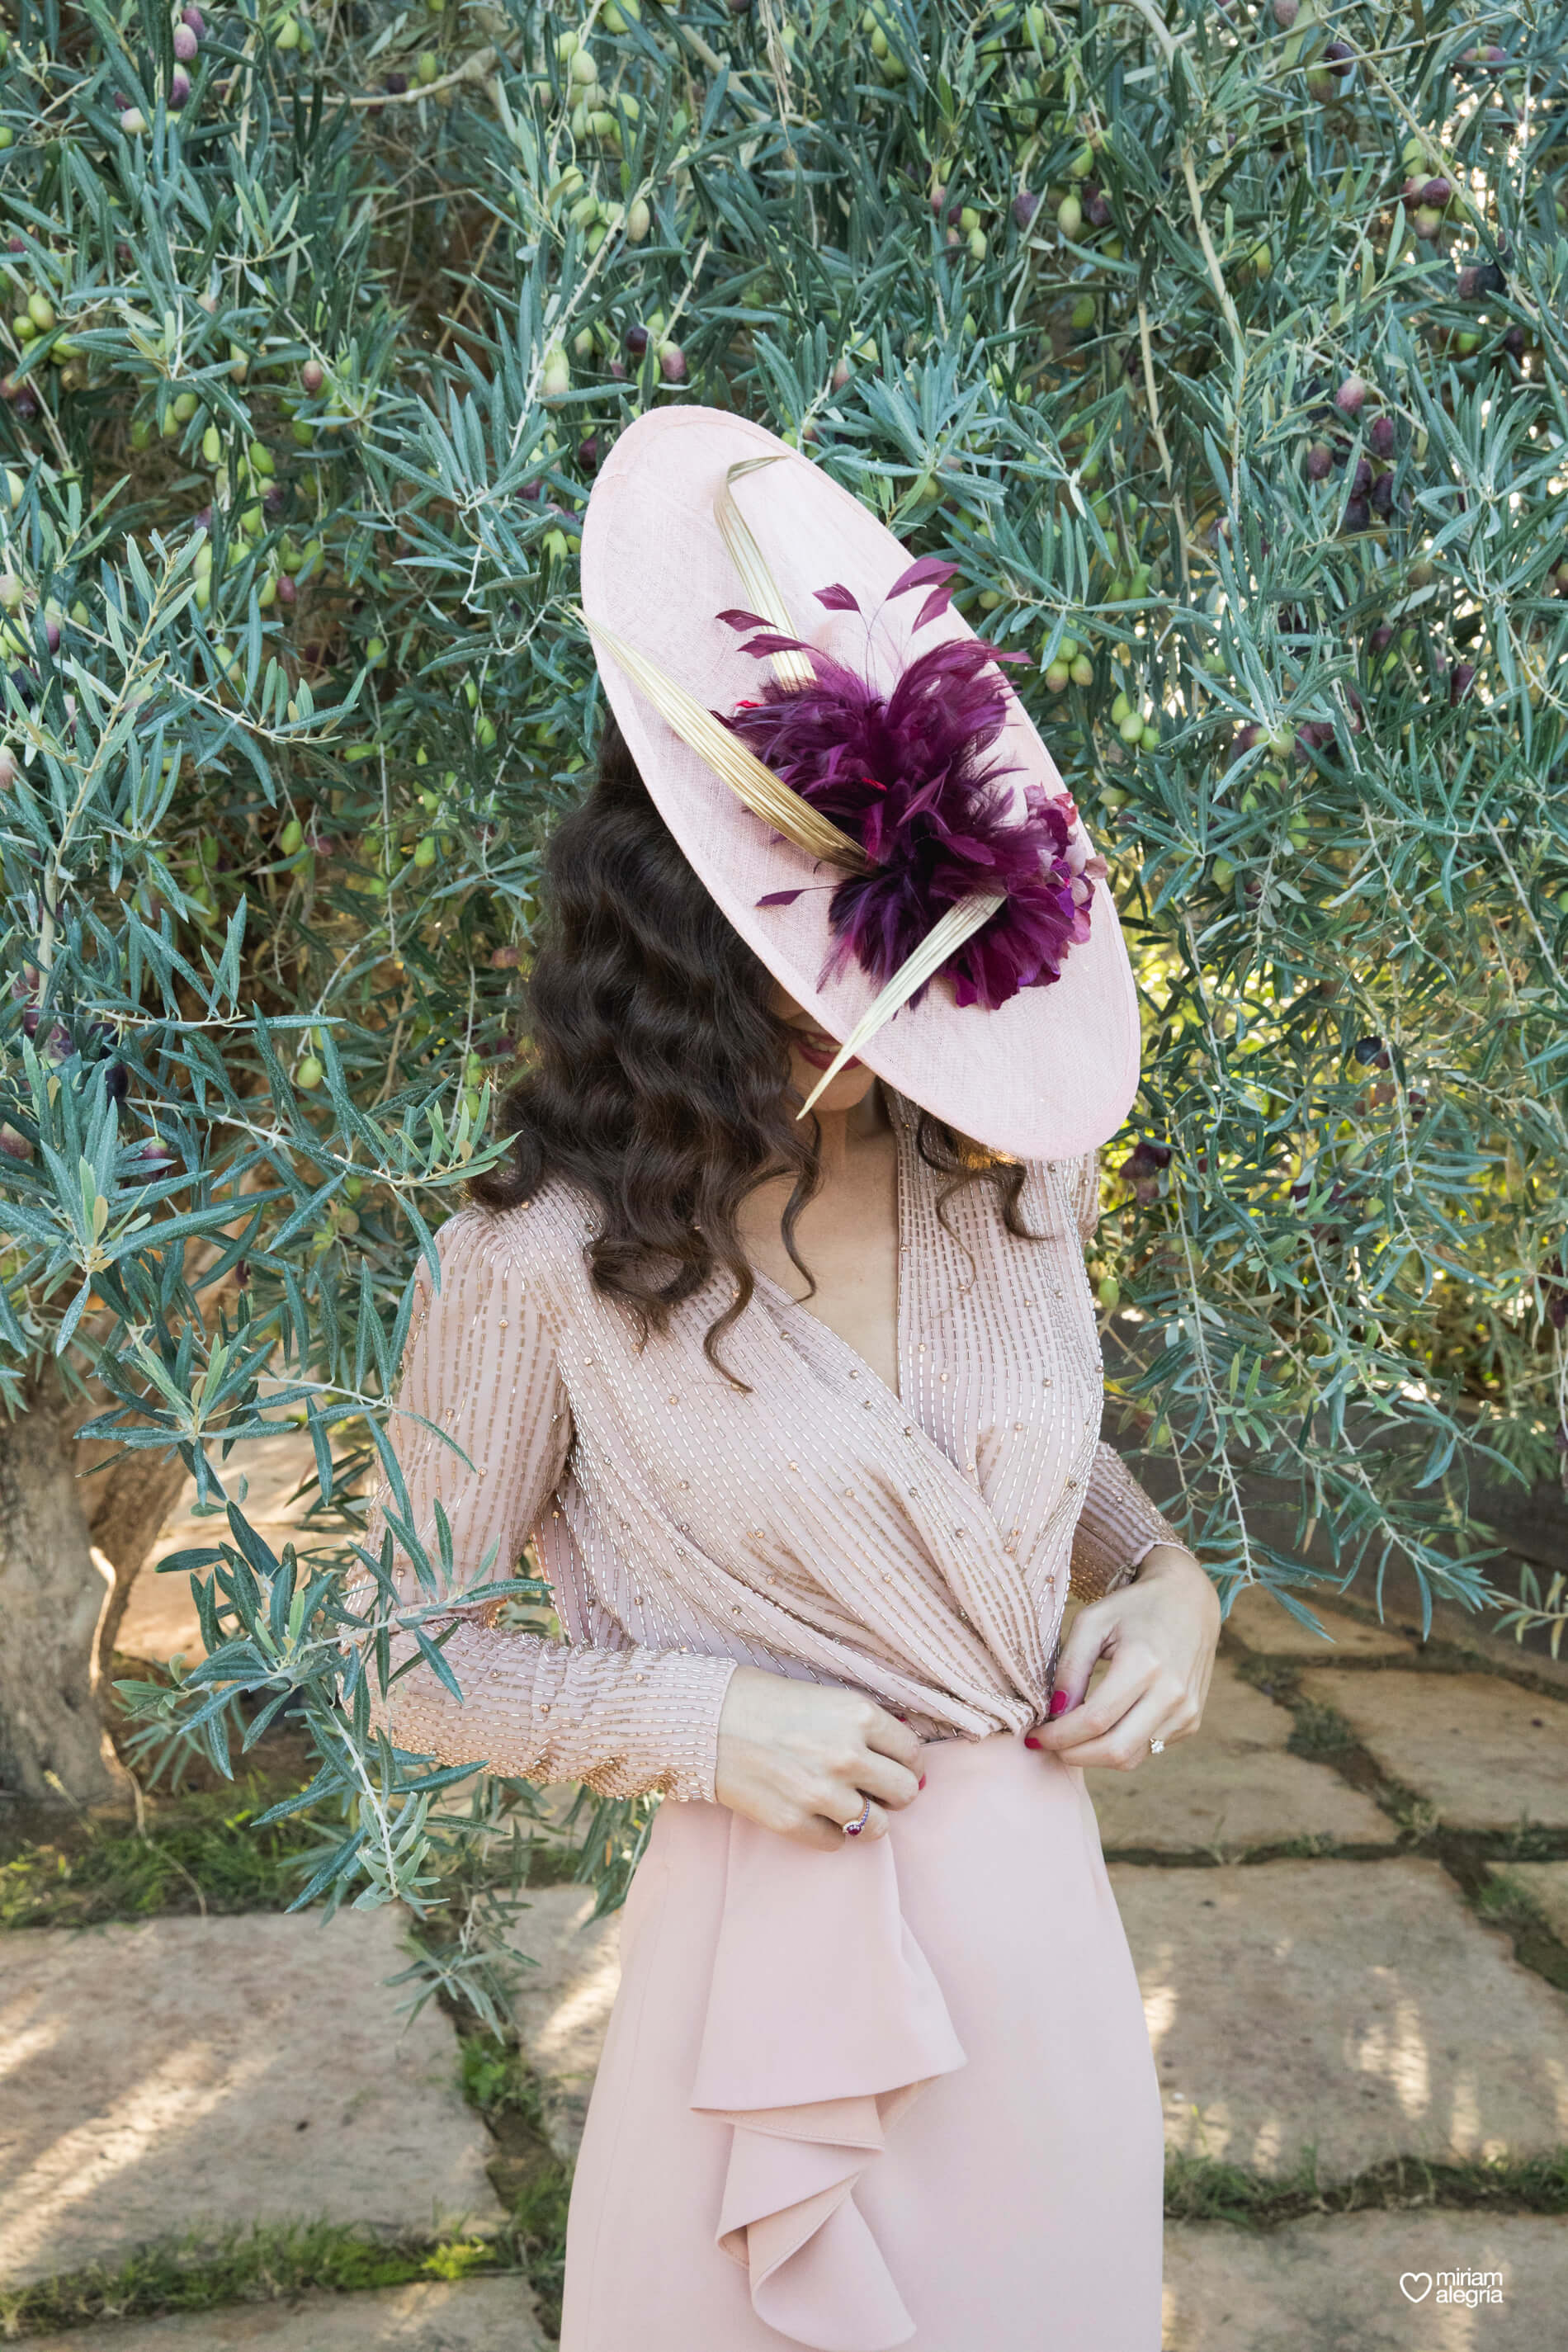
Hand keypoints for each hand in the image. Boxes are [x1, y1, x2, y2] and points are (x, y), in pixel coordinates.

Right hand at [715, 1665, 925, 1849]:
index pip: (912, 1753)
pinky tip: (814, 1811)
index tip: (893, 1763)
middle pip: (904, 1792)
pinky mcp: (794, 1822)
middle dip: (893, 1790)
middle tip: (875, 1786)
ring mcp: (821, 1793)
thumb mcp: (825, 1697)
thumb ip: (864, 1725)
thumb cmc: (763, 1700)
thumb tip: (902, 1756)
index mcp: (858, 1715)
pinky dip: (830, 1831)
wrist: (704, 1720)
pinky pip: (837, 1843)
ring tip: (844, 1801)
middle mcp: (847, 1755)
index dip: (905, 1760)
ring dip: (865, 1816)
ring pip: (878, 1826)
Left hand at [1029, 1546, 1219, 1772]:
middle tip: (1048, 1743)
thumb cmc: (1134, 1607)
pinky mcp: (1191, 1721)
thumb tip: (1056, 1712)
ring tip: (1071, 1737)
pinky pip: (1147, 1749)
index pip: (1095, 1720)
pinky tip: (1103, 1727)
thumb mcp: (1092, 1622)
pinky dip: (1119, 1747)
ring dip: (1094, 1756)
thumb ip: (1071, 1667)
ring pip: (1131, 1758)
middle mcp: (1171, 1693)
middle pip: (1114, 1750)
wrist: (1189, 1602)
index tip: (1035, 1736)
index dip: (1059, 1735)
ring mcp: (1186, 1711)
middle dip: (1073, 1754)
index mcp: (1144, 1663)